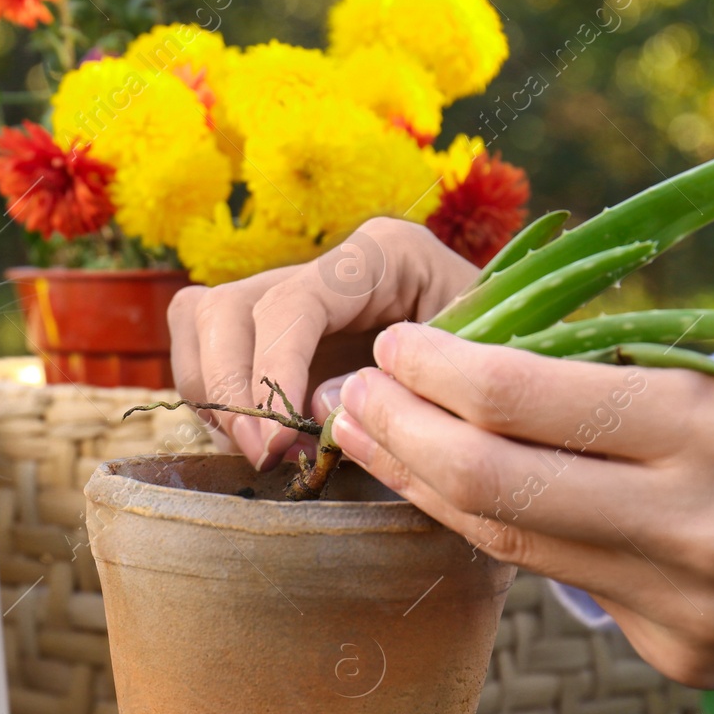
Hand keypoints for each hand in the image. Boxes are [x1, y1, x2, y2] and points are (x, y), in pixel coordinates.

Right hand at [167, 218, 479, 468]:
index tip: (274, 444)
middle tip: (265, 456)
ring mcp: (292, 295)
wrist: (514, 387)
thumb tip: (315, 410)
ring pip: (199, 320)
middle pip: (224, 307)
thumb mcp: (476, 376)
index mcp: (380, 256)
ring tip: (264, 450)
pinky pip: (204, 349)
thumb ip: (402, 389)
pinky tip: (261, 438)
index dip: (269, 374)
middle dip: (229, 388)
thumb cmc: (507, 377)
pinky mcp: (272, 334)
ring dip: (214, 395)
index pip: (291, 304)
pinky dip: (214, 399)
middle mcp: (326, 266)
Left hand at [331, 322, 713, 699]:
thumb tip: (500, 378)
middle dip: (400, 436)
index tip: (397, 345)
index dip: (439, 369)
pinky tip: (468, 504)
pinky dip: (516, 540)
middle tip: (346, 398)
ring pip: (512, 544)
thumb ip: (636, 396)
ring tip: (374, 445)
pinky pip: (572, 591)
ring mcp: (681, 607)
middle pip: (491, 482)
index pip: (526, 399)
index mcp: (711, 434)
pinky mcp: (681, 660)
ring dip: (427, 491)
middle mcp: (688, 527)